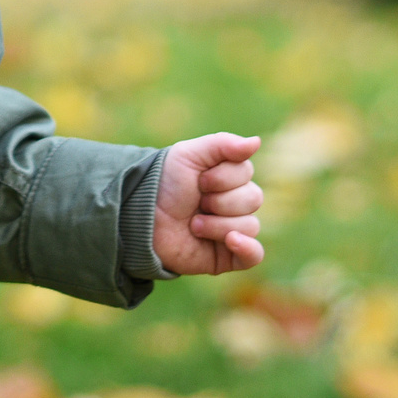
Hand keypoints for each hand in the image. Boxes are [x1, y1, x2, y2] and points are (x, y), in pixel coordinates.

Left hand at [150, 131, 265, 275]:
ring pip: (250, 225)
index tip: (198, 180)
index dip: (221, 177)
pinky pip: (254, 256)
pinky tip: (231, 240)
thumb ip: (223, 144)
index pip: (245, 173)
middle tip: (195, 203)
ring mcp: (232, 229)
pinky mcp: (226, 255)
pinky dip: (248, 248)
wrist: (141, 217)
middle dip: (219, 200)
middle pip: (252, 198)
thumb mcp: (189, 154)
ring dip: (217, 224)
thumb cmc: (164, 183)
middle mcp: (235, 203)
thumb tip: (256, 142)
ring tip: (194, 225)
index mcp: (230, 177)